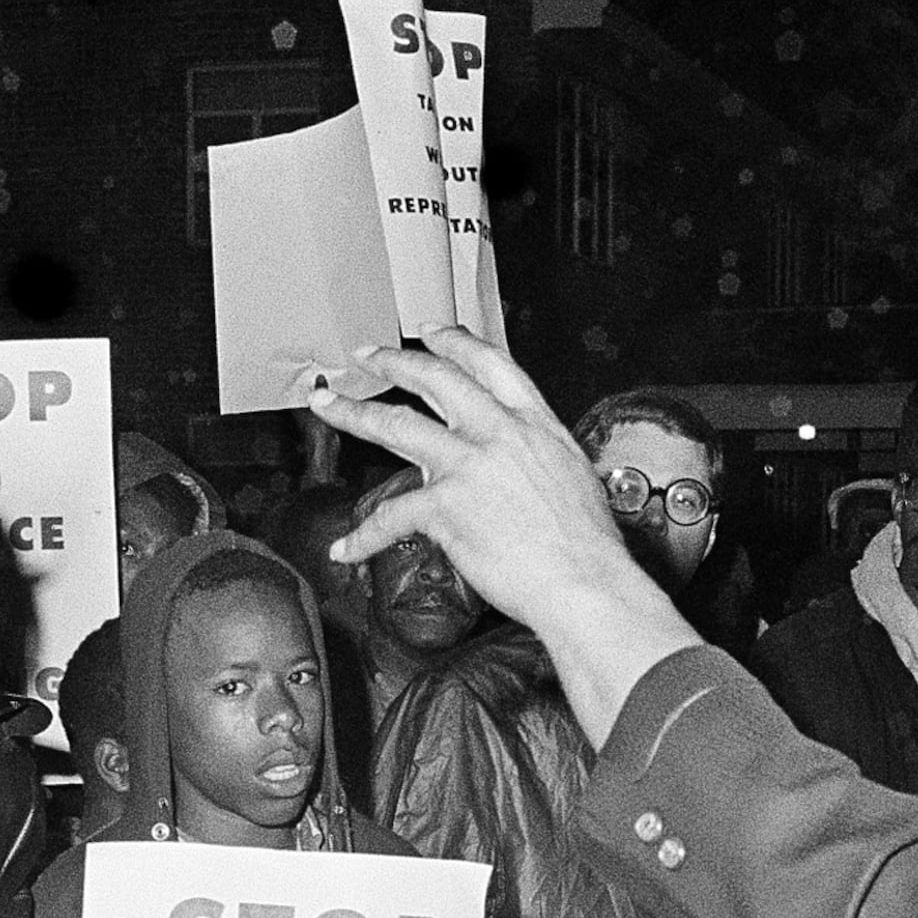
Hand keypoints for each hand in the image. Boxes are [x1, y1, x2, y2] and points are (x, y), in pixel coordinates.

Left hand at [307, 330, 705, 743]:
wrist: (587, 585)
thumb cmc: (588, 548)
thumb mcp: (572, 476)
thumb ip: (533, 458)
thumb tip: (511, 467)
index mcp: (536, 424)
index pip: (489, 363)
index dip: (454, 343)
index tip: (431, 333)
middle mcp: (500, 433)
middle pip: (435, 378)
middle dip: (394, 361)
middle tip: (366, 355)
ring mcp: (469, 466)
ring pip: (396, 424)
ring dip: (354, 412)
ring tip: (329, 405)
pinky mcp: (446, 507)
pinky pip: (389, 517)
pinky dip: (363, 538)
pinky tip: (346, 549)